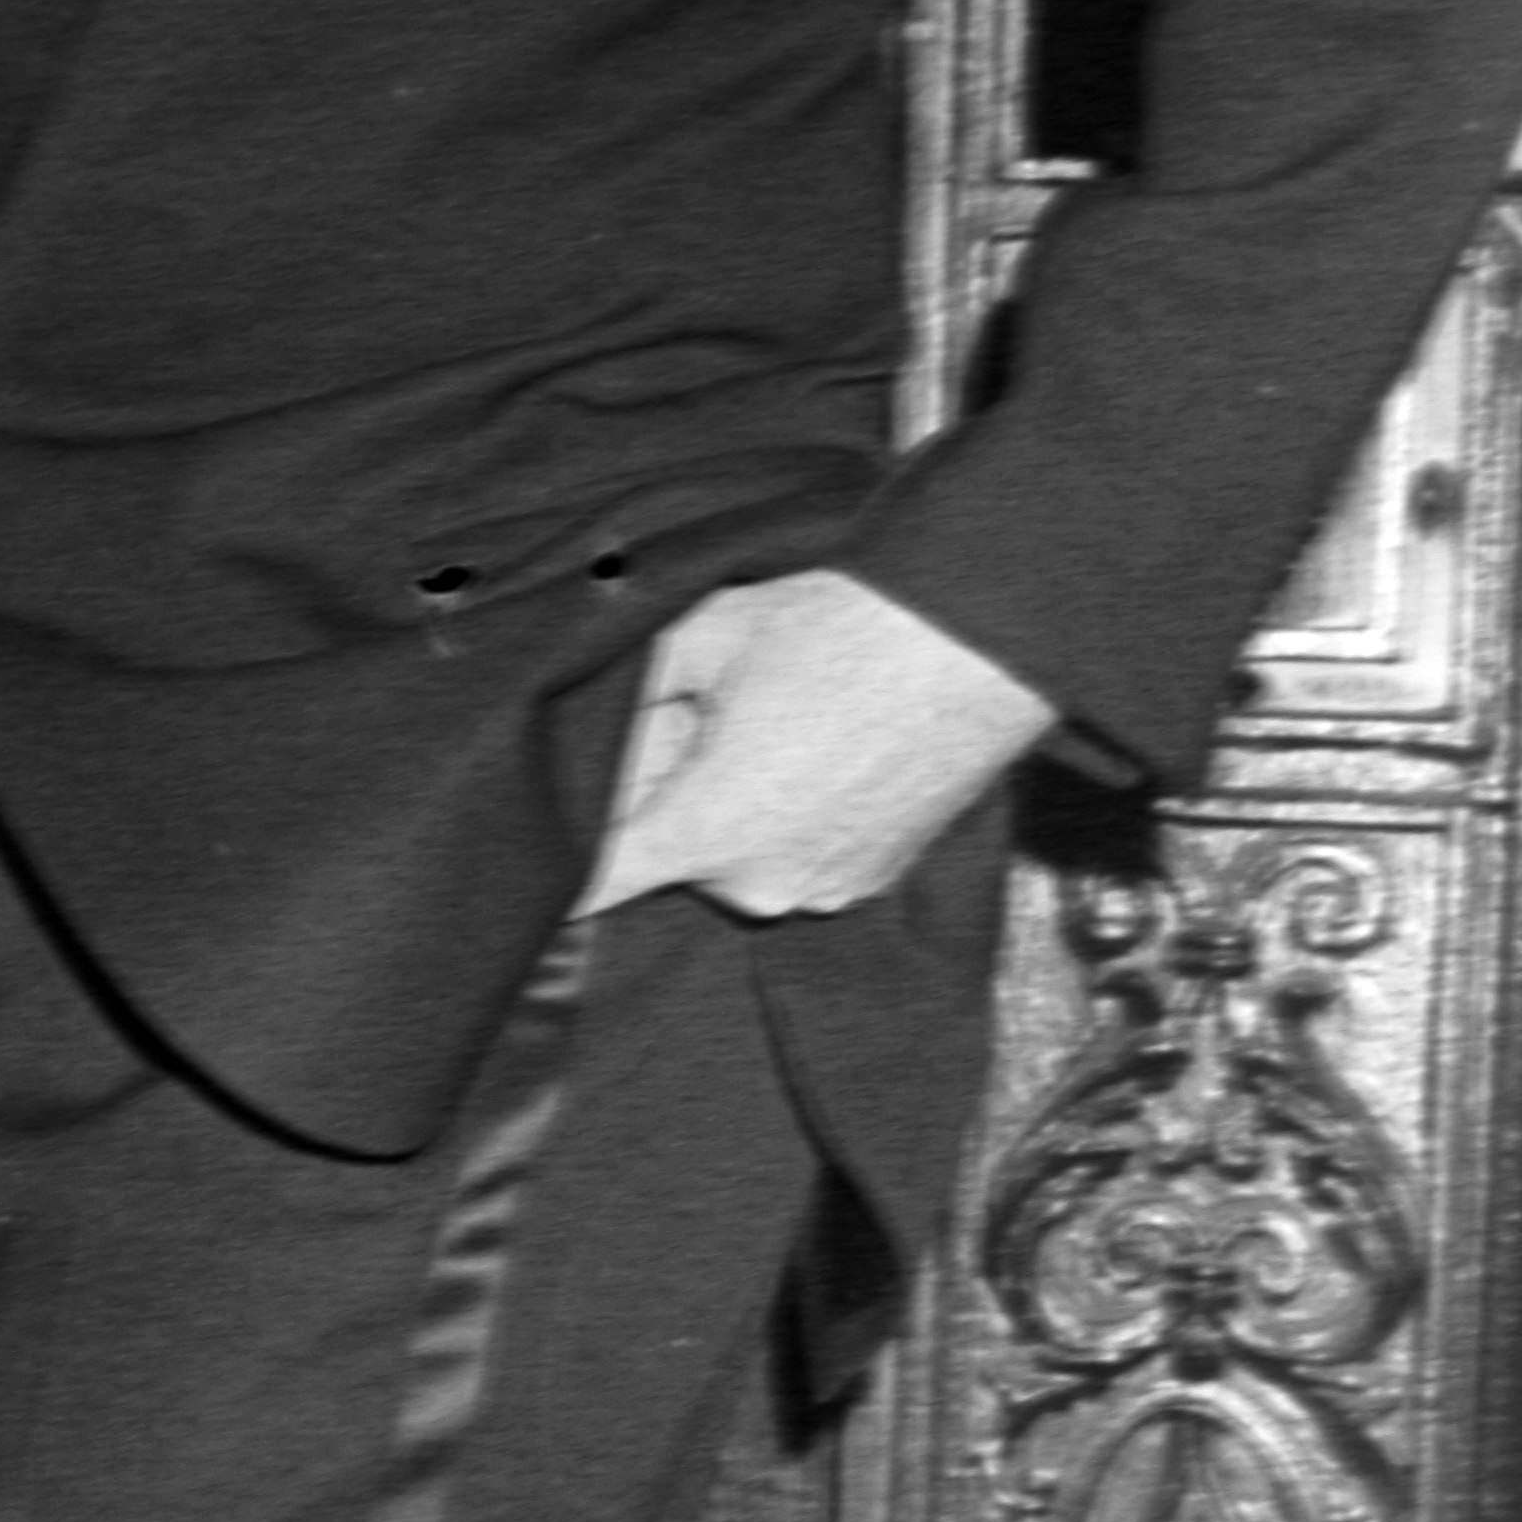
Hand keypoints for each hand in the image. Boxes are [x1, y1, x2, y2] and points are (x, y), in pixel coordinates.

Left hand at [582, 569, 1050, 923]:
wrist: (980, 641)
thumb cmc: (843, 629)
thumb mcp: (704, 633)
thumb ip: (628, 687)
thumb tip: (586, 717)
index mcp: (704, 834)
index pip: (593, 883)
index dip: (560, 860)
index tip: (541, 849)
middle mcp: (759, 886)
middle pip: (674, 854)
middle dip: (670, 794)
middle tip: (703, 715)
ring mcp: (823, 891)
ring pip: (738, 854)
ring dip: (735, 804)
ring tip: (777, 722)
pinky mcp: (871, 881)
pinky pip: (798, 855)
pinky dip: (793, 814)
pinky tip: (822, 745)